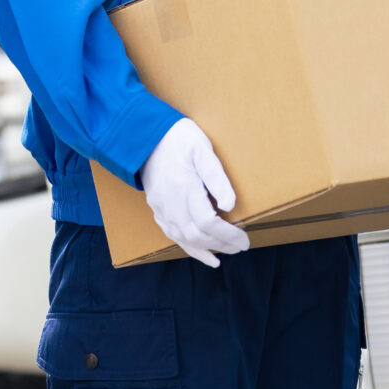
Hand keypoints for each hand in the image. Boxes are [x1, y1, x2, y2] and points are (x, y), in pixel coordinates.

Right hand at [139, 118, 248, 267]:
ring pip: (183, 239)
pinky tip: (199, 251)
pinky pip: (171, 234)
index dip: (228, 235)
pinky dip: (187, 247)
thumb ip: (217, 177)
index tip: (244, 239)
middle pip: (197, 235)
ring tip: (223, 254)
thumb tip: (229, 206)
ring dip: (205, 250)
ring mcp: (161, 207)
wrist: (145, 134)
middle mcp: (171, 203)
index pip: (208, 223)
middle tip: (240, 246)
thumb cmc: (177, 138)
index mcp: (184, 188)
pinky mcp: (156, 207)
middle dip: (221, 245)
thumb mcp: (202, 149)